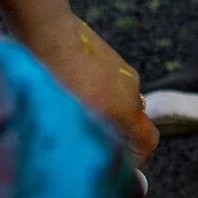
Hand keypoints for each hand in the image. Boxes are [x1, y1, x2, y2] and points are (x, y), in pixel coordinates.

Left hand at [19, 12, 156, 158]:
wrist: (49, 34)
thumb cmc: (57, 79)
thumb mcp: (72, 119)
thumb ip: (94, 137)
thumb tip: (102, 150)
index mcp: (126, 109)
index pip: (148, 139)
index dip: (138, 155)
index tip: (120, 163)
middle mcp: (131, 89)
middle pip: (133, 120)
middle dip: (117, 133)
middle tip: (88, 139)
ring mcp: (122, 70)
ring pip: (120, 100)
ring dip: (105, 111)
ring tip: (73, 113)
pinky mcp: (109, 56)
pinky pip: (110, 84)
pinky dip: (97, 93)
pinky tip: (69, 90)